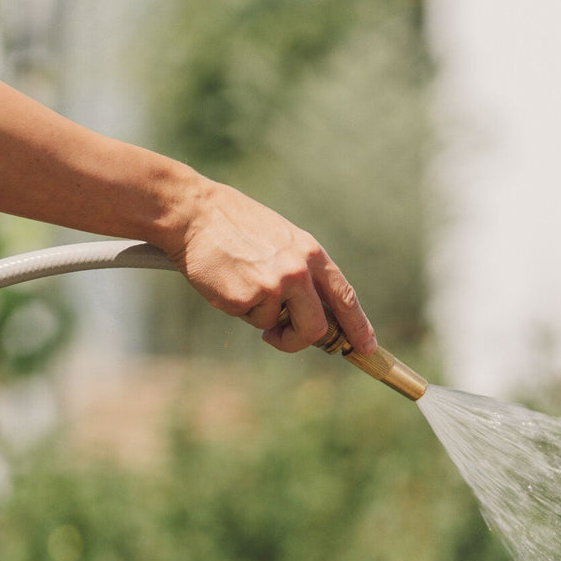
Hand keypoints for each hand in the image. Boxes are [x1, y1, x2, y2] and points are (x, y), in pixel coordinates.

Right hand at [166, 177, 376, 357]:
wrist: (194, 214)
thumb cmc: (236, 228)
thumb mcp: (281, 241)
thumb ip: (303, 272)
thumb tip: (317, 313)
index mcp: (311, 253)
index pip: (345, 296)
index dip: (358, 326)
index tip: (366, 346)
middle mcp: (298, 270)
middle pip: (318, 328)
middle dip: (302, 340)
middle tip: (281, 337)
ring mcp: (274, 285)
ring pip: (279, 327)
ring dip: (263, 320)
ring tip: (243, 286)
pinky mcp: (247, 298)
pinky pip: (251, 320)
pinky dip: (239, 309)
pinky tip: (227, 282)